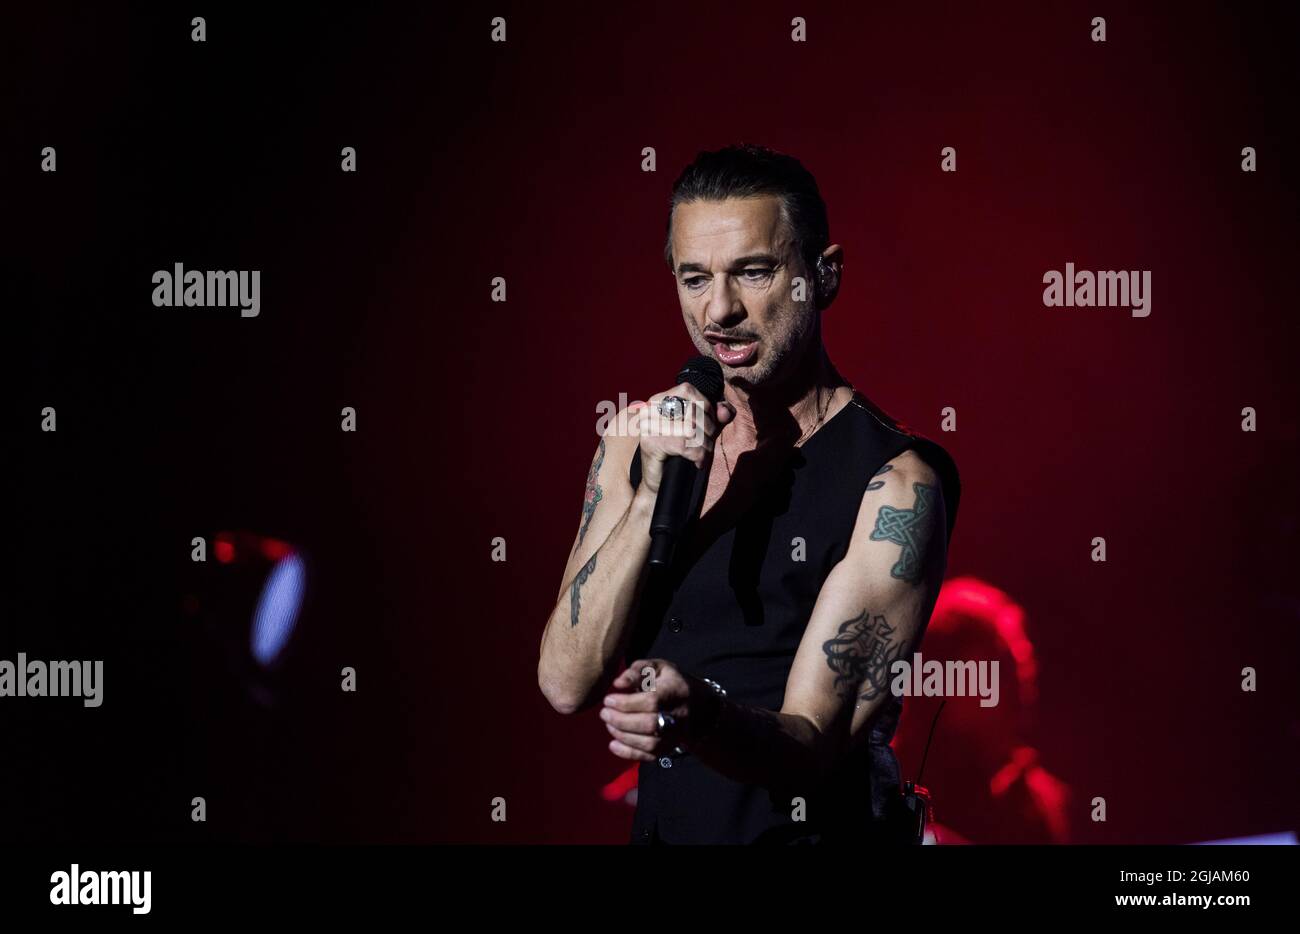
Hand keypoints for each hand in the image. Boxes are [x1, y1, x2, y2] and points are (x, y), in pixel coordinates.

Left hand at [601, 659, 721, 760]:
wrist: (696, 704)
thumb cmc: (669, 681)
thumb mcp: (656, 668)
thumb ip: (637, 671)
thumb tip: (618, 683)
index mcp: (675, 691)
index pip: (651, 701)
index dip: (626, 703)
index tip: (608, 699)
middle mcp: (678, 716)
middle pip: (650, 724)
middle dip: (622, 721)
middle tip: (604, 713)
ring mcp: (675, 735)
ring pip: (650, 743)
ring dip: (623, 736)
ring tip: (609, 724)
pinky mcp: (669, 748)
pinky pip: (649, 756)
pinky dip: (628, 753)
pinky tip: (613, 744)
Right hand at [626, 386, 734, 495]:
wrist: (658, 481)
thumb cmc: (678, 453)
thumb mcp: (700, 430)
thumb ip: (715, 417)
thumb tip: (726, 411)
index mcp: (660, 400)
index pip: (687, 389)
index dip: (705, 406)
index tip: (709, 425)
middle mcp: (650, 409)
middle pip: (692, 411)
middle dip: (708, 430)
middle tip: (707, 445)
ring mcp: (648, 426)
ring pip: (691, 429)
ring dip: (704, 445)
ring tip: (703, 454)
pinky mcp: (650, 444)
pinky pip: (684, 445)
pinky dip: (698, 455)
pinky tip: (697, 462)